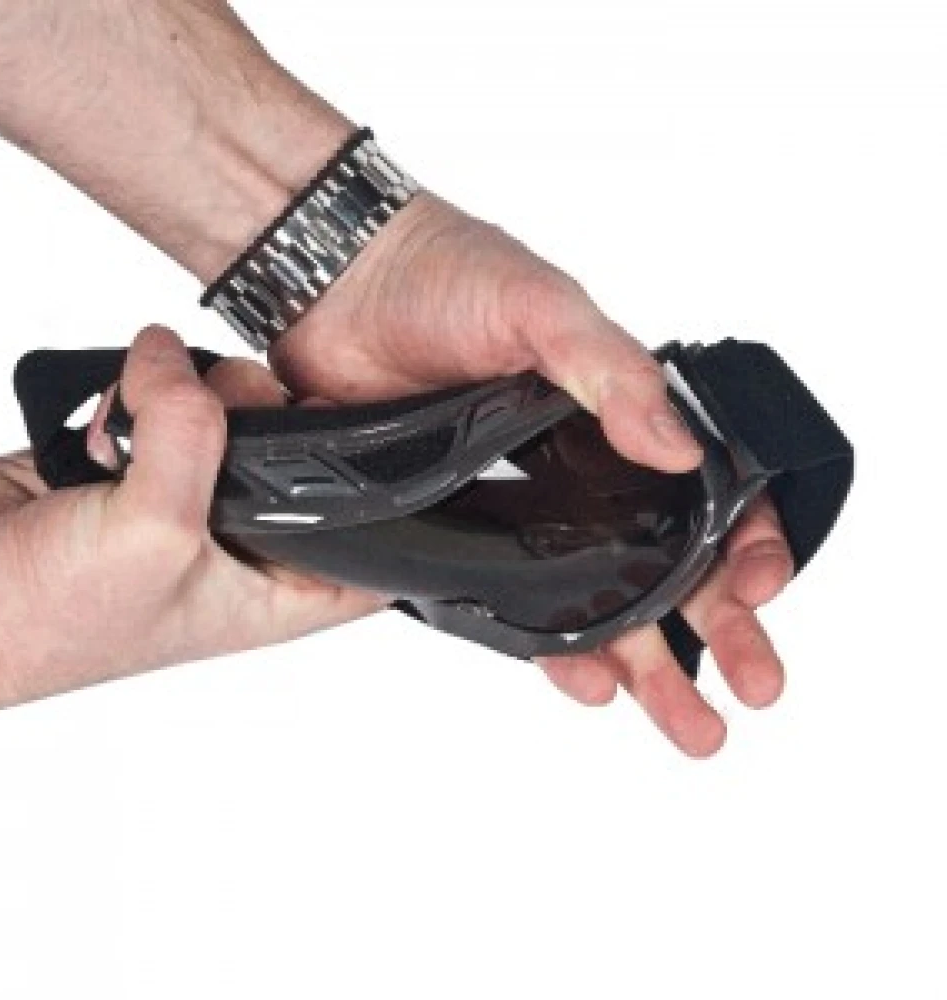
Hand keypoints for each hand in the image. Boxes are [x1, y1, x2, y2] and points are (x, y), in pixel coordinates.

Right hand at [0, 327, 380, 719]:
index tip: (375, 439)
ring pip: (235, 413)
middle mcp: (244, 544)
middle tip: (231, 413)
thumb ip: (190, 439)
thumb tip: (178, 363)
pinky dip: (141, 392)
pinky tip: (110, 425)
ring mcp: (191, 497)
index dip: (394, 497)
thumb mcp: (151, 535)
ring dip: (197, 396)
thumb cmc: (47, 621)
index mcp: (276, 591)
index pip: (375, 549)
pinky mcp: (139, 460)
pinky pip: (167, 398)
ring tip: (146, 423)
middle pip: (306, 453)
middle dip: (273, 416)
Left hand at [271, 193, 794, 756]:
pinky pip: (515, 602)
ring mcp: (520, 502)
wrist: (338, 282)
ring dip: (644, 659)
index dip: (741, 540)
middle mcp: (577, 466)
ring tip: (690, 723)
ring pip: (599, 597)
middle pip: (666, 561)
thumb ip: (610, 371)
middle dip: (716, 627)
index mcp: (613, 411)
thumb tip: (677, 448)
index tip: (758, 587)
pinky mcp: (459, 528)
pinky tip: (587, 682)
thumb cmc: (443, 270)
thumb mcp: (540, 307)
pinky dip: (553, 647)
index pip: (705, 485)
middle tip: (756, 686)